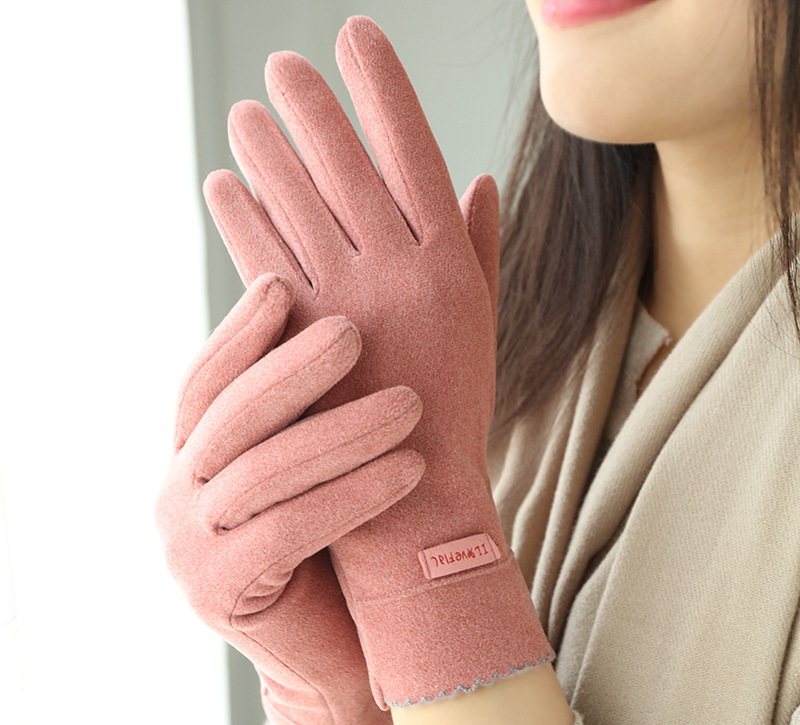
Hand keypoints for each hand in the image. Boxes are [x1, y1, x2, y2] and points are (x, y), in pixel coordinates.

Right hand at [154, 274, 423, 724]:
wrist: (341, 650)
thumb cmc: (340, 544)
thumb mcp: (323, 462)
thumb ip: (321, 401)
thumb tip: (353, 314)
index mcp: (192, 457)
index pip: (206, 381)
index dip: (240, 333)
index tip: (283, 285)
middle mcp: (176, 495)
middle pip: (228, 415)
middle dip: (292, 368)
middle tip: (354, 330)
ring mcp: (187, 547)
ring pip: (262, 470)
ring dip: (341, 431)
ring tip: (410, 405)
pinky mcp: (218, 592)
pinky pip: (287, 529)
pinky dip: (352, 493)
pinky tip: (412, 469)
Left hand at [204, 16, 552, 708]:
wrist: (415, 495)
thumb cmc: (453, 406)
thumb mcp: (481, 323)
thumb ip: (480, 247)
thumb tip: (479, 176)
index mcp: (450, 264)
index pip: (414, 150)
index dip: (383, 89)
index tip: (357, 38)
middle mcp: (400, 273)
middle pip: (347, 167)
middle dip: (312, 108)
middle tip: (281, 68)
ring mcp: (347, 305)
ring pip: (297, 206)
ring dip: (265, 151)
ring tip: (244, 115)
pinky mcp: (300, 340)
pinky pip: (263, 260)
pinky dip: (239, 218)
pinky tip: (223, 185)